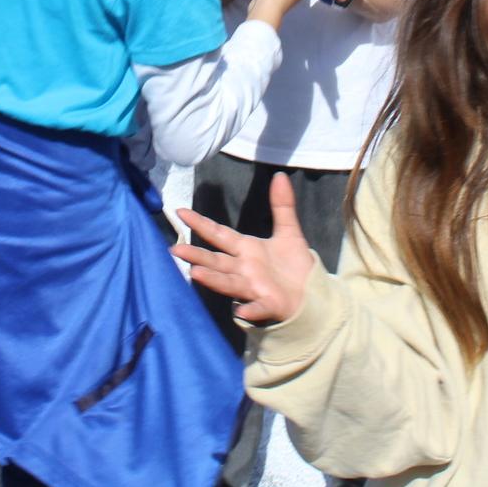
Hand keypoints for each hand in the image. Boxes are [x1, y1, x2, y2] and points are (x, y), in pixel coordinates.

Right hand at [173, 174, 317, 324]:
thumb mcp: (289, 231)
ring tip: (195, 273)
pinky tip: (240, 311)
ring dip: (213, 279)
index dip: (201, 223)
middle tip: (175, 250)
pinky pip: (257, 307)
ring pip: (229, 282)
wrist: (312, 293)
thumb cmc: (293, 264)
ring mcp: (254, 288)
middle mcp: (244, 268)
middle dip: (197, 255)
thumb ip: (282, 205)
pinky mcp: (269, 304)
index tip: (180, 212)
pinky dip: (249, 310)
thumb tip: (280, 175)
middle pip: (217, 260)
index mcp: (246, 249)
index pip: (219, 234)